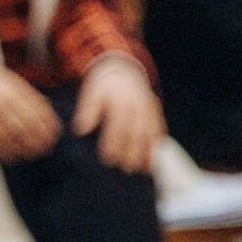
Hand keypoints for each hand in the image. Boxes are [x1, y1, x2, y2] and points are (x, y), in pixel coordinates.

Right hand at [0, 65, 62, 161]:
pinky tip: (13, 156)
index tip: (52, 136)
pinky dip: (3, 149)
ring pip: (7, 135)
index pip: (33, 112)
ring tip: (31, 155)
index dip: (45, 127)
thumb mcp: (15, 84)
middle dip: (35, 141)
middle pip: (21, 126)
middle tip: (44, 149)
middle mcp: (0, 102)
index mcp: (13, 92)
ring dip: (21, 148)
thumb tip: (49, 114)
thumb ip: (31, 97)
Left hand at [75, 58, 162, 173]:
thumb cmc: (104, 85)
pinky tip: (153, 162)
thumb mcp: (91, 92)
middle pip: (136, 132)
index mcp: (121, 100)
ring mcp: (151, 110)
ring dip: (147, 153)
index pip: (118, 125)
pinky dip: (157, 147)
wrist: (124, 70)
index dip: (114, 143)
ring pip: (151, 134)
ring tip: (141, 171)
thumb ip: (87, 111)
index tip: (108, 159)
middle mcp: (139, 105)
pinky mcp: (157, 114)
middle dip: (131, 152)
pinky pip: (160, 131)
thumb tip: (81, 130)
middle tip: (125, 170)